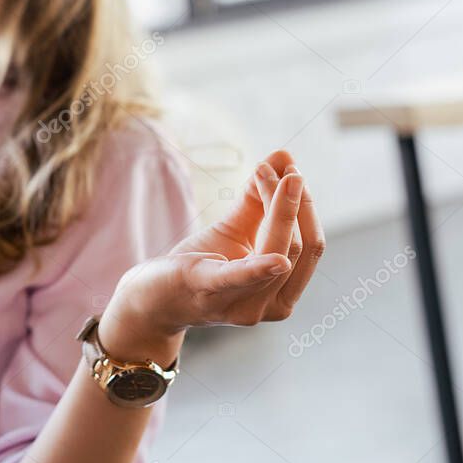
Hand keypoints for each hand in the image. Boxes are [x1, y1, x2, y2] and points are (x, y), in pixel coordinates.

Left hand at [98, 150, 325, 363]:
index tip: (292, 171)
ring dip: (277, 208)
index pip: (308, 244)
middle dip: (292, 204)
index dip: (304, 206)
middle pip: (296, 248)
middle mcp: (270, 306)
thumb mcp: (234, 228)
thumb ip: (260, 196)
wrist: (153, 297)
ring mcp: (240, 304)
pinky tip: (276, 261)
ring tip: (266, 173)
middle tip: (285, 169)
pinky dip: (259, 269)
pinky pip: (239, 279)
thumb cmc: (199, 263)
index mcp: (283, 293)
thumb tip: (285, 156)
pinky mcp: (206, 289)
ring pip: (277, 253)